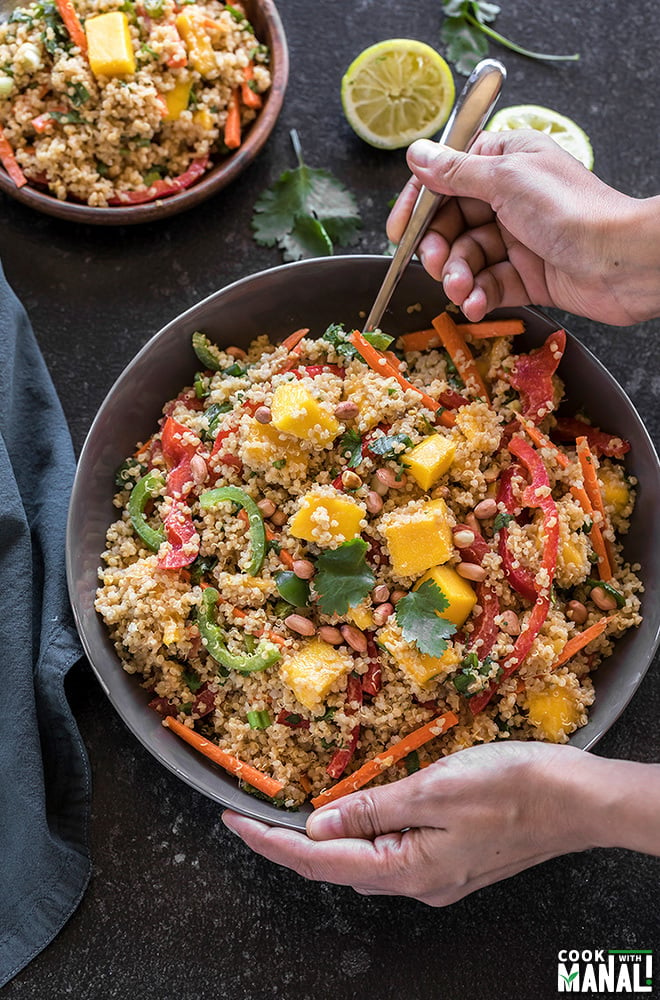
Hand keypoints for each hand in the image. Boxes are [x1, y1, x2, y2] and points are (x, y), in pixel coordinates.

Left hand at [222, 742, 603, 905]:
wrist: (577, 800)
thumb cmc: (514, 789)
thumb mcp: (434, 789)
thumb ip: (372, 808)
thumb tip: (318, 822)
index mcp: (406, 868)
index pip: (317, 859)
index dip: (269, 840)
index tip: (232, 820)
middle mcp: (416, 881)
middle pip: (333, 866)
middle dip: (287, 842)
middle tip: (251, 813)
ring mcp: (435, 875)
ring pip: (360, 860)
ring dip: (322, 839)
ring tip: (288, 813)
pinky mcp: (449, 860)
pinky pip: (388, 852)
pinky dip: (359, 834)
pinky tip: (354, 814)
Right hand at [387, 130, 659, 325]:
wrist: (620, 262)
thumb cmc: (572, 211)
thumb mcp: (506, 180)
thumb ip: (456, 171)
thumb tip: (417, 154)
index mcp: (505, 161)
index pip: (446, 178)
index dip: (419, 205)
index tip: (400, 231)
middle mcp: (508, 197)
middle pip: (451, 223)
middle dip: (439, 247)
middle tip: (436, 263)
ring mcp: (516, 238)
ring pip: (467, 258)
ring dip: (458, 276)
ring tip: (461, 289)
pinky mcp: (525, 275)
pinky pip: (487, 284)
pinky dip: (478, 296)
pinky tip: (476, 304)